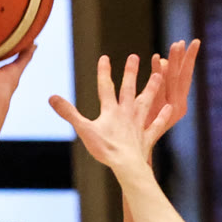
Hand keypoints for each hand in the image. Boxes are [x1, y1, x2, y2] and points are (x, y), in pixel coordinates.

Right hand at [50, 52, 177, 177]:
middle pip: (129, 90)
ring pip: (146, 104)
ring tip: (158, 76)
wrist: (126, 165)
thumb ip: (68, 113)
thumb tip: (51, 97)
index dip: (104, 72)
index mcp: (110, 111)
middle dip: (130, 73)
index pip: (106, 87)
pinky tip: (169, 108)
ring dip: (152, 89)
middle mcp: (126, 114)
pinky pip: (156, 127)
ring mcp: (138, 126)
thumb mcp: (83, 130)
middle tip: (134, 57)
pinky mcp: (146, 139)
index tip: (105, 57)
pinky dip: (162, 118)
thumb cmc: (105, 148)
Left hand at [134, 38, 199, 136]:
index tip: (193, 43)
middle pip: (181, 77)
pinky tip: (158, 58)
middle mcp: (176, 107)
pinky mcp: (160, 112)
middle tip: (184, 40)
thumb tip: (163, 59)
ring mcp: (169, 110)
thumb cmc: (141, 132)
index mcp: (178, 104)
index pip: (185, 77)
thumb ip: (159, 79)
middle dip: (184, 58)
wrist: (134, 154)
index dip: (189, 59)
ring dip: (176, 61)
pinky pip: (160, 88)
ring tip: (177, 44)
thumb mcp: (152, 103)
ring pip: (174, 80)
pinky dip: (159, 73)